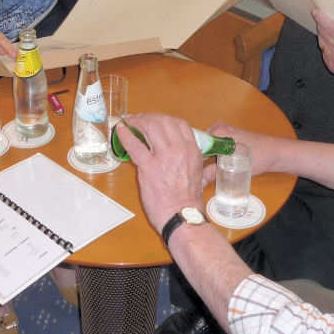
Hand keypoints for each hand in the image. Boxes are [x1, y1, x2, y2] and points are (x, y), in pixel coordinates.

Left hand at [115, 114, 205, 233]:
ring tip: (130, 123)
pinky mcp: (148, 167)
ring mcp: (163, 157)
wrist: (182, 216)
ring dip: (137, 122)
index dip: (165, 118)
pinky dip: (126, 135)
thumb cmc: (190, 202)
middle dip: (149, 117)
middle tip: (139, 120)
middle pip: (163, 121)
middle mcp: (179, 149)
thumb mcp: (203, 180)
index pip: (180, 124)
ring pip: (150, 127)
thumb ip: (207, 170)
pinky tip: (121, 130)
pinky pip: (135, 145)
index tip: (155, 120)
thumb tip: (212, 168)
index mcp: (192, 151)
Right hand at [198, 122, 278, 185]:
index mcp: (217, 130)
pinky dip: (211, 159)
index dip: (190, 158)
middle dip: (196, 161)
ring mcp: (223, 134)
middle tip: (193, 176)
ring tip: (199, 175)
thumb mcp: (233, 166)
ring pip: (207, 149)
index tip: (188, 171)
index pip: (196, 143)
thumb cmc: (258, 156)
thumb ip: (213, 173)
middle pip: (200, 146)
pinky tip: (210, 170)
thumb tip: (197, 183)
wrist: (275, 153)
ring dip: (204, 162)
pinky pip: (214, 150)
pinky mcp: (228, 140)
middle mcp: (218, 129)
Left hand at [311, 10, 333, 89]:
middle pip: (323, 33)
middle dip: (322, 25)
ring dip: (324, 36)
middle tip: (325, 20)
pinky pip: (324, 52)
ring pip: (322, 42)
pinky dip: (327, 46)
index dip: (321, 18)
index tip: (316, 12)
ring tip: (333, 34)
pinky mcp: (333, 67)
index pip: (329, 26)